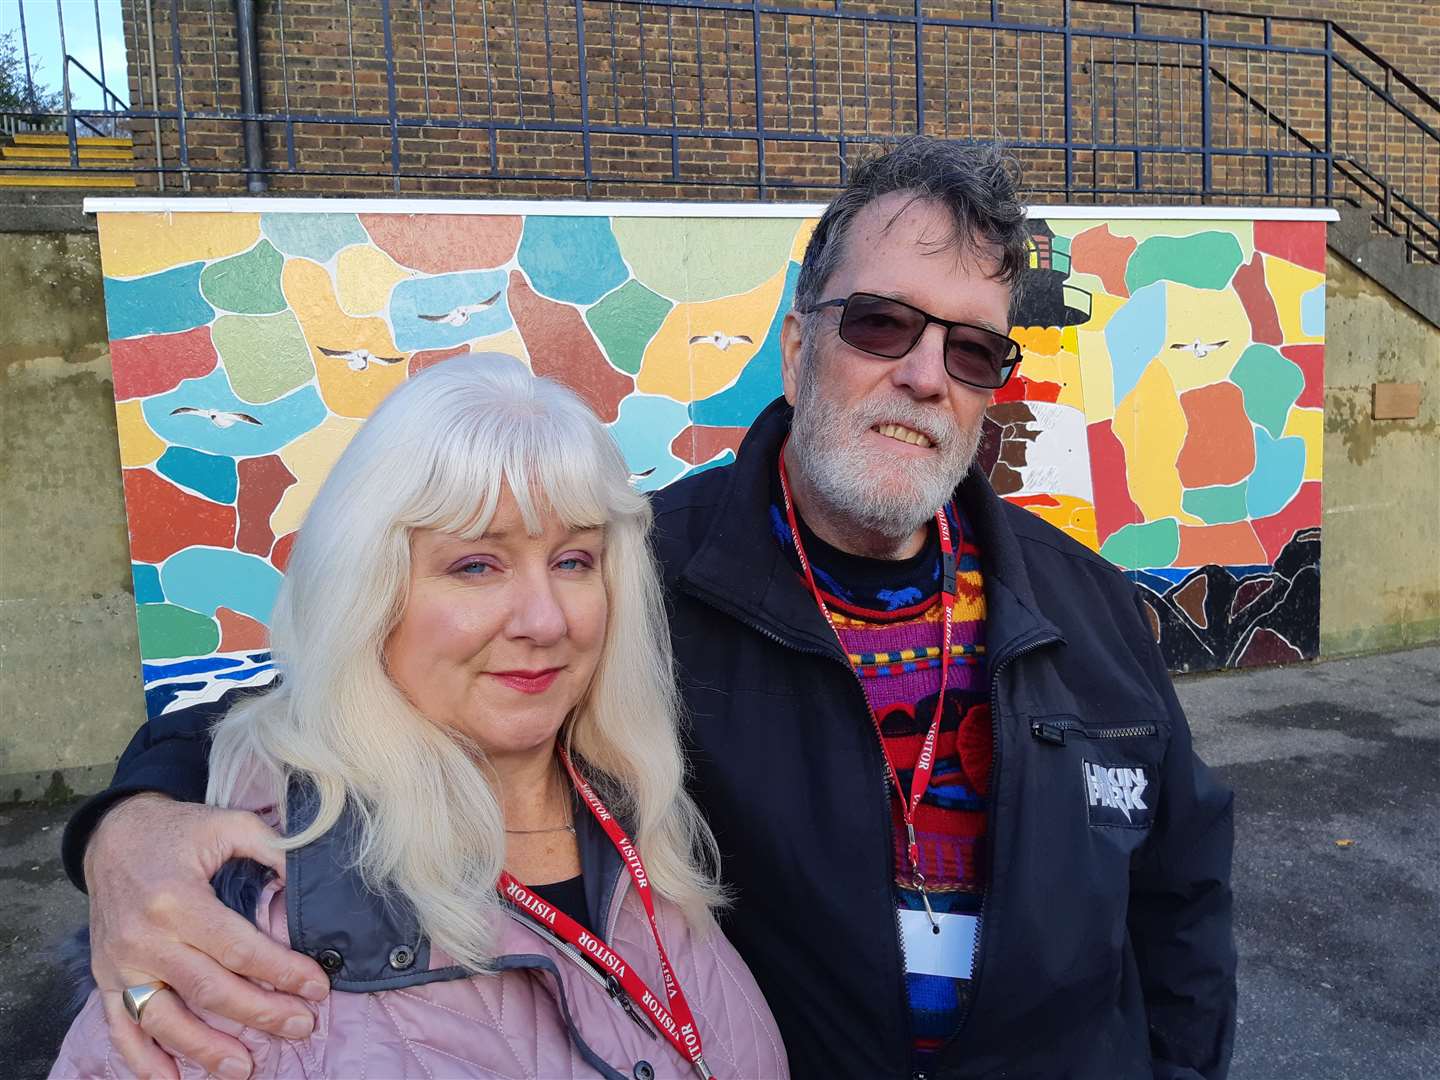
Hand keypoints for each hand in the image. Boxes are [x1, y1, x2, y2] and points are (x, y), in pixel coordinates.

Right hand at [84, 793, 329, 1078]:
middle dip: (261, 1013)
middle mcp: (144, 938)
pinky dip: (143, 1060)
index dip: (282, 971)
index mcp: (177, 899)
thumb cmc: (178, 831)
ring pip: (165, 1019)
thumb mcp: (228, 824)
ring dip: (205, 1049)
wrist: (113, 834)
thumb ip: (271, 849)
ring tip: (245, 1067)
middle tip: (302, 1026)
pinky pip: (120, 1028)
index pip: (239, 949)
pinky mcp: (105, 978)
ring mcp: (120, 963)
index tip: (317, 987)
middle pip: (209, 990)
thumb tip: (307, 884)